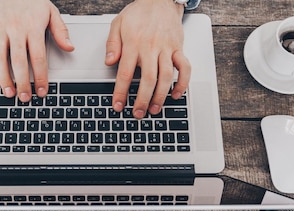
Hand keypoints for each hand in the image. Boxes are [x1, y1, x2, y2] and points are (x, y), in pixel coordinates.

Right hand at [0, 0, 73, 101]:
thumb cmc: (30, 0)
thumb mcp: (50, 11)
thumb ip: (60, 31)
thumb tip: (70, 47)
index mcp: (32, 27)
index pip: (38, 57)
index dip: (41, 77)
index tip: (42, 91)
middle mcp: (15, 29)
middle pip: (18, 61)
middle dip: (22, 82)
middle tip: (25, 98)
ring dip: (4, 78)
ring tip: (9, 92)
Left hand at [106, 0, 190, 118]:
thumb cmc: (139, 13)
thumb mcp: (118, 24)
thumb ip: (112, 44)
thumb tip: (109, 62)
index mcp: (133, 43)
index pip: (125, 73)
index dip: (121, 92)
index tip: (118, 106)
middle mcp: (151, 47)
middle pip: (148, 79)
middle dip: (142, 99)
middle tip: (138, 113)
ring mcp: (166, 49)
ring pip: (166, 76)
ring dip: (161, 96)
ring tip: (154, 109)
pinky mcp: (178, 48)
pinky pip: (185, 68)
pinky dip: (182, 83)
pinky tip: (175, 94)